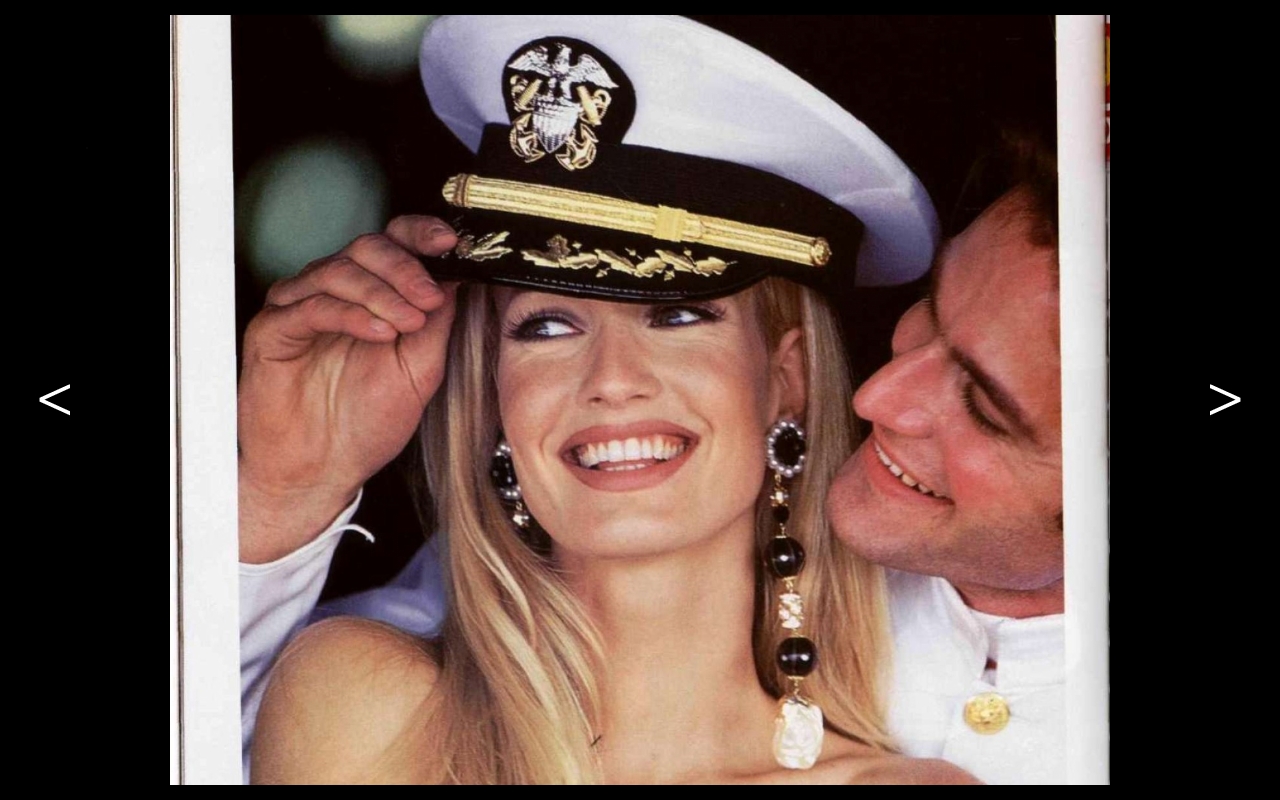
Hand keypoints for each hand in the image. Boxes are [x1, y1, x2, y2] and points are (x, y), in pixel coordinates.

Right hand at [238, 216, 457, 562]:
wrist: (324, 470)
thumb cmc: (367, 423)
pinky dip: (351, 314)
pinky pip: (312, 306)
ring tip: (409, 323)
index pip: (394, 242)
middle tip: (430, 298)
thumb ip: (438, 322)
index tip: (451, 244)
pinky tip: (380, 333)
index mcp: (371, 294)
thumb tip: (460, 277)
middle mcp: (334, 293)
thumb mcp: (420, 370)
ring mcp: (300, 307)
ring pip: (339, 270)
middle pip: (367, 247)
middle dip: (406, 268)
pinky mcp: (273, 330)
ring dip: (382, 292)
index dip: (421, 234)